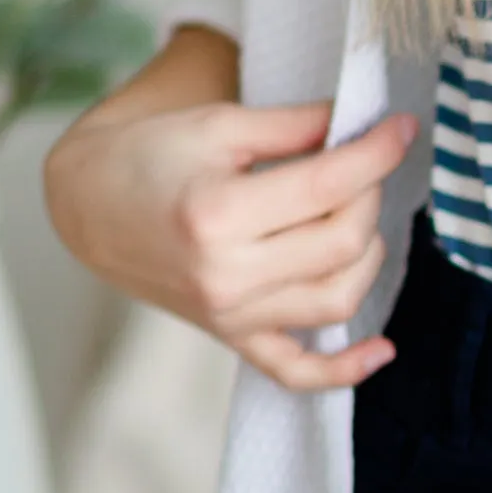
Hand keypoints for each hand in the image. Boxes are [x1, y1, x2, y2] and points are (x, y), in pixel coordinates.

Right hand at [45, 26, 416, 394]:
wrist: (88, 205)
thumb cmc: (149, 156)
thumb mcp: (218, 124)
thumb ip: (294, 125)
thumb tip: (361, 121)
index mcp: (217, 214)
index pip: (328, 186)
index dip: (378, 153)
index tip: (403, 128)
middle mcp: (226, 275)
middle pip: (343, 244)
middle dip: (371, 196)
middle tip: (366, 164)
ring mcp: (229, 315)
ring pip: (336, 301)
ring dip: (369, 257)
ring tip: (356, 215)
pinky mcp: (231, 337)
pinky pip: (295, 371)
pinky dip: (344, 370)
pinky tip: (383, 350)